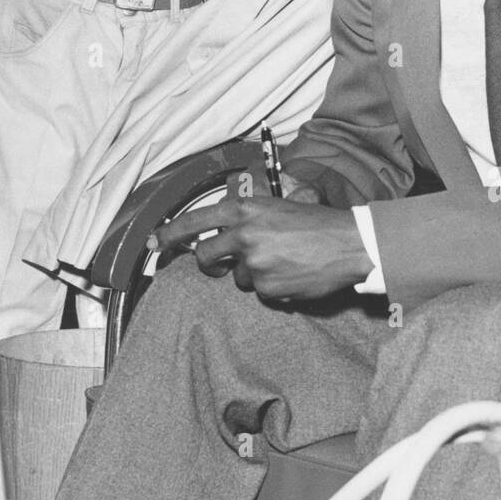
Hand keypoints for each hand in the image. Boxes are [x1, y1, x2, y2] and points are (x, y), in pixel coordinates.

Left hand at [153, 179, 371, 299]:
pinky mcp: (267, 287)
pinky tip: (292, 275)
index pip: (195, 220)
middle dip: (210, 264)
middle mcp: (243, 234)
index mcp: (244, 209)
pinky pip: (260, 292)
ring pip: (238, 278)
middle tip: (222, 264)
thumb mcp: (278, 207)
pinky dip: (272, 287)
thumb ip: (249, 218)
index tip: (152, 242)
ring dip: (254, 274)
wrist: (348, 243)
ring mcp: (253, 263)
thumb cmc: (316, 222)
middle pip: (206, 256)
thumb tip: (226, 233)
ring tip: (282, 262)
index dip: (170, 233)